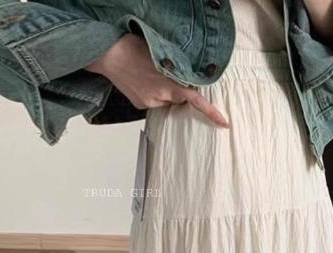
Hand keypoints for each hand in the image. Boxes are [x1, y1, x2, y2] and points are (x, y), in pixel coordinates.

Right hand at [85, 34, 228, 126]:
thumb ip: (178, 71)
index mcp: (168, 85)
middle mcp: (159, 98)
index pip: (195, 100)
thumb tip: (189, 81)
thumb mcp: (162, 55)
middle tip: (164, 74)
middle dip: (178, 90)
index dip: (211, 112)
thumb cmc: (132, 49)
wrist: (108, 55)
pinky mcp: (141, 105)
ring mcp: (149, 103)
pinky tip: (143, 82)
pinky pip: (156, 102)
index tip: (223, 123)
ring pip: (167, 101)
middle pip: (179, 100)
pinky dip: (154, 94)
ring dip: (165, 91)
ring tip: (149, 75)